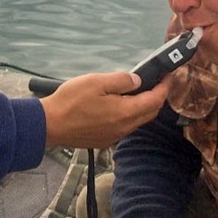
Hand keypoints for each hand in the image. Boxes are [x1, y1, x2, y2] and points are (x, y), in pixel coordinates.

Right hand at [40, 71, 168, 148]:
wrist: (50, 125)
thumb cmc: (71, 101)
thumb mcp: (97, 82)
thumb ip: (121, 80)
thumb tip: (138, 81)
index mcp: (125, 112)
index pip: (155, 100)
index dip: (165, 87)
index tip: (168, 76)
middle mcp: (124, 127)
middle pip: (150, 113)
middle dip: (157, 98)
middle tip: (156, 83)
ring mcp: (114, 136)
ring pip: (138, 121)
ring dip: (143, 107)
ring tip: (138, 92)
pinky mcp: (104, 140)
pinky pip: (125, 127)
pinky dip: (130, 115)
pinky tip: (119, 106)